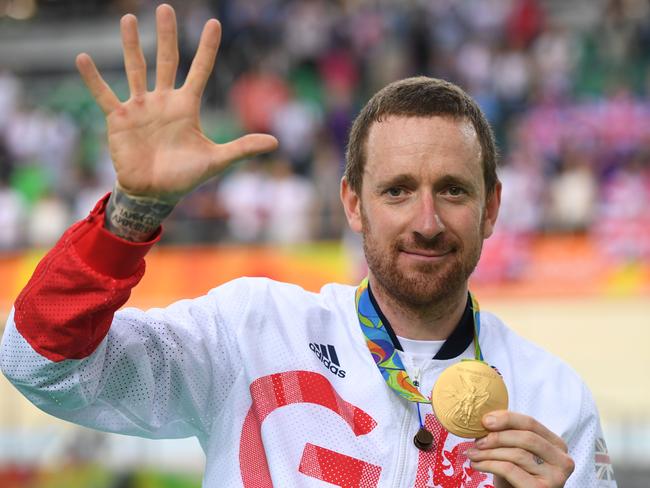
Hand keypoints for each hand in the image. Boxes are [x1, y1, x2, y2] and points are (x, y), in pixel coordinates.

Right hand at [75, 4, 277, 203]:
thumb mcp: (216, 161)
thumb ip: (242, 148)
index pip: (200, 70)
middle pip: (166, 61)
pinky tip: (82, 58)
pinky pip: (103, 94)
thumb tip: (275, 142)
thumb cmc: (185, 177)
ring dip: (132, 45)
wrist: (155, 192)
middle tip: (165, 8)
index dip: (208, 48)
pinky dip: (93, 79)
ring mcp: (140, 107)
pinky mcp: (118, 118)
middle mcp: (163, 100)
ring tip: (129, 19)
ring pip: (135, 69)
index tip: (214, 23)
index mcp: (187, 106)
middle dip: (167, 36)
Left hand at [466, 410, 574, 487]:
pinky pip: (510, 469)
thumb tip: (487, 418)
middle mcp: (562, 460)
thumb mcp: (517, 453)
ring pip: (517, 454)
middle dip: (497, 436)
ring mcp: (555, 477)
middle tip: (477, 441)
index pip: (531, 423)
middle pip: (526, 438)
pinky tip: (477, 464)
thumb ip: (510, 435)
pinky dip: (489, 464)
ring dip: (489, 452)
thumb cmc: (517, 477)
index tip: (484, 420)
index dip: (506, 418)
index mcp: (557, 445)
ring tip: (472, 454)